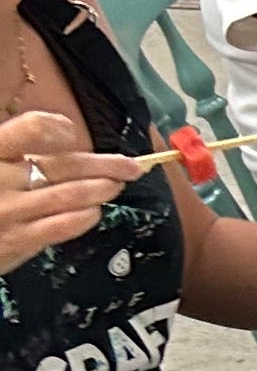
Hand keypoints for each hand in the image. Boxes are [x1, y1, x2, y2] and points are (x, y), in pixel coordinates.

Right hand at [0, 107, 140, 273]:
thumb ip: (11, 147)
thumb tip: (55, 141)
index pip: (31, 129)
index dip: (56, 128)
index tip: (71, 131)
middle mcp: (0, 179)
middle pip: (63, 164)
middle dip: (104, 164)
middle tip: (130, 165)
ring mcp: (10, 212)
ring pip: (71, 195)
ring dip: (102, 189)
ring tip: (116, 185)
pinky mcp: (18, 241)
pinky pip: (63, 226)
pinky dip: (85, 217)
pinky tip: (94, 212)